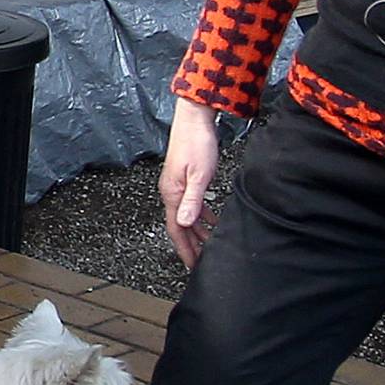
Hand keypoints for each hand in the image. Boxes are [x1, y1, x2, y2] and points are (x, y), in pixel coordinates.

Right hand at [160, 97, 221, 267]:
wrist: (194, 119)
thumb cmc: (197, 144)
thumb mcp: (200, 175)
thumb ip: (193, 201)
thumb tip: (185, 223)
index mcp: (172, 194)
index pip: (176, 229)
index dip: (184, 249)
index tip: (192, 265)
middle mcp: (172, 192)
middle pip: (180, 225)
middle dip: (190, 245)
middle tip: (200, 262)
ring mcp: (178, 185)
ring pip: (186, 215)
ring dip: (197, 231)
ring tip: (209, 245)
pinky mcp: (185, 179)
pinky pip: (192, 204)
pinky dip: (201, 216)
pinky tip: (212, 219)